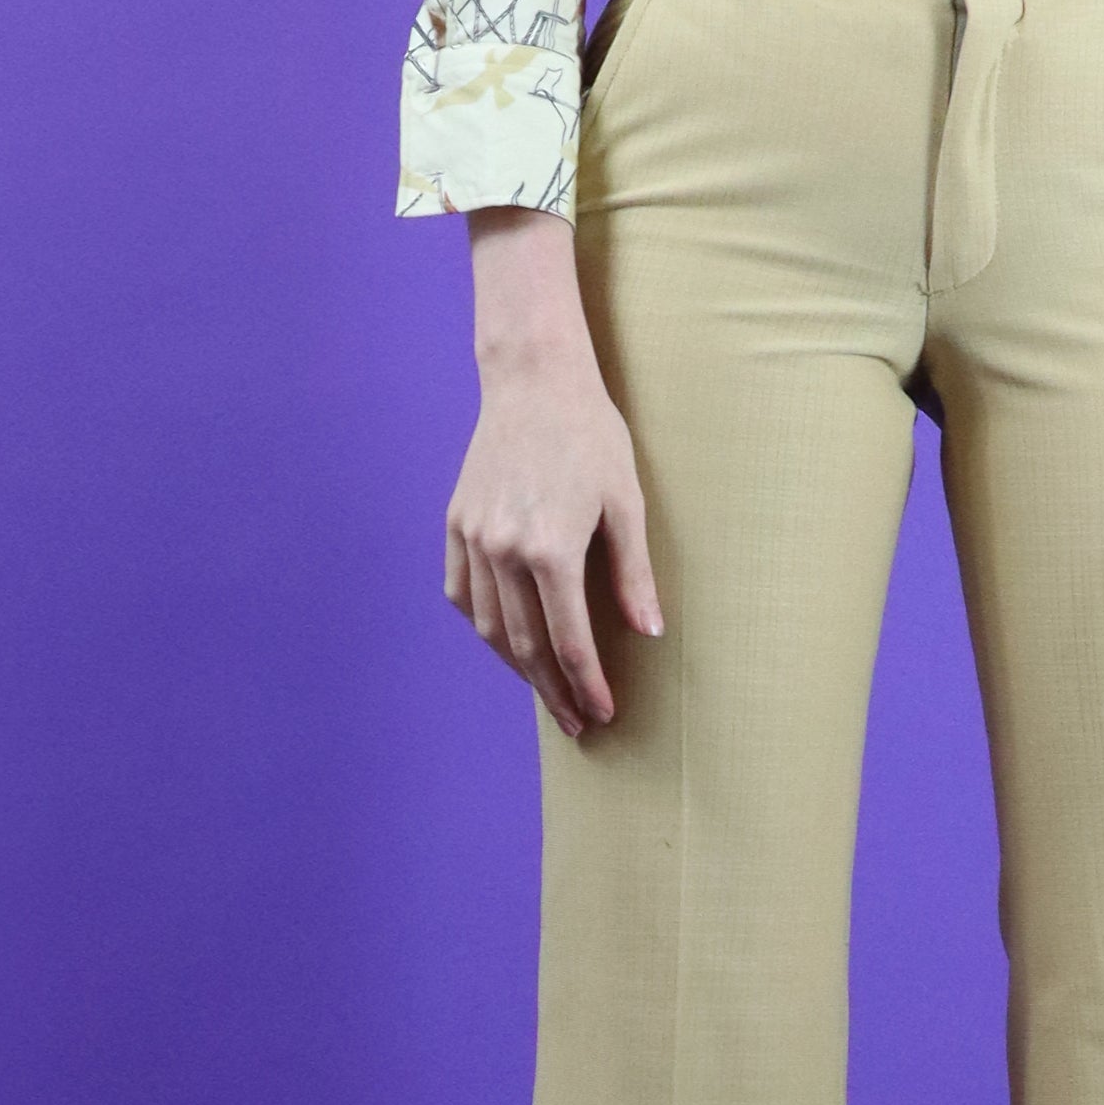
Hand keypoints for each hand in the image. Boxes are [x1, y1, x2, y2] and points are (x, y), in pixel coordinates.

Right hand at [445, 208, 660, 738]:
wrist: (533, 381)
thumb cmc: (591, 436)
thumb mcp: (627, 503)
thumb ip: (633, 573)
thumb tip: (648, 633)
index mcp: (551, 550)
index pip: (569, 642)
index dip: (587, 685)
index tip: (601, 714)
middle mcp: (503, 551)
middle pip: (525, 646)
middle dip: (553, 691)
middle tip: (575, 723)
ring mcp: (472, 539)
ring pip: (487, 627)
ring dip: (516, 666)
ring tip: (545, 689)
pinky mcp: (456, 524)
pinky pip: (461, 593)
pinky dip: (481, 625)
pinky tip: (504, 641)